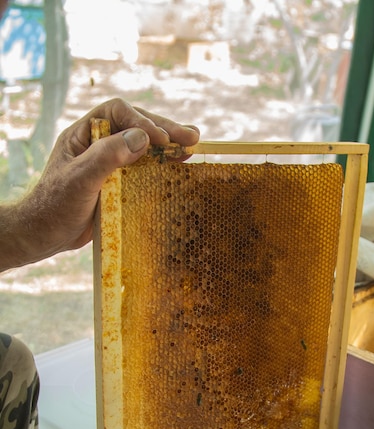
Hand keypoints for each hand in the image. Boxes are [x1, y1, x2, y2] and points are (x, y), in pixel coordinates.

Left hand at [1, 98, 199, 269]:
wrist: (46, 236)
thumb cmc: (54, 206)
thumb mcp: (79, 178)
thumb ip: (107, 156)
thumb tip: (141, 138)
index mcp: (84, 134)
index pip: (117, 113)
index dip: (141, 121)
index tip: (159, 139)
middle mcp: (99, 143)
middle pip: (136, 126)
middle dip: (164, 129)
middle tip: (191, 136)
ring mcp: (111, 164)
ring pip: (144, 146)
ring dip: (169, 144)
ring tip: (194, 143)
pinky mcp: (120, 184)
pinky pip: (145, 168)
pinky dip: (164, 164)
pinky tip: (181, 162)